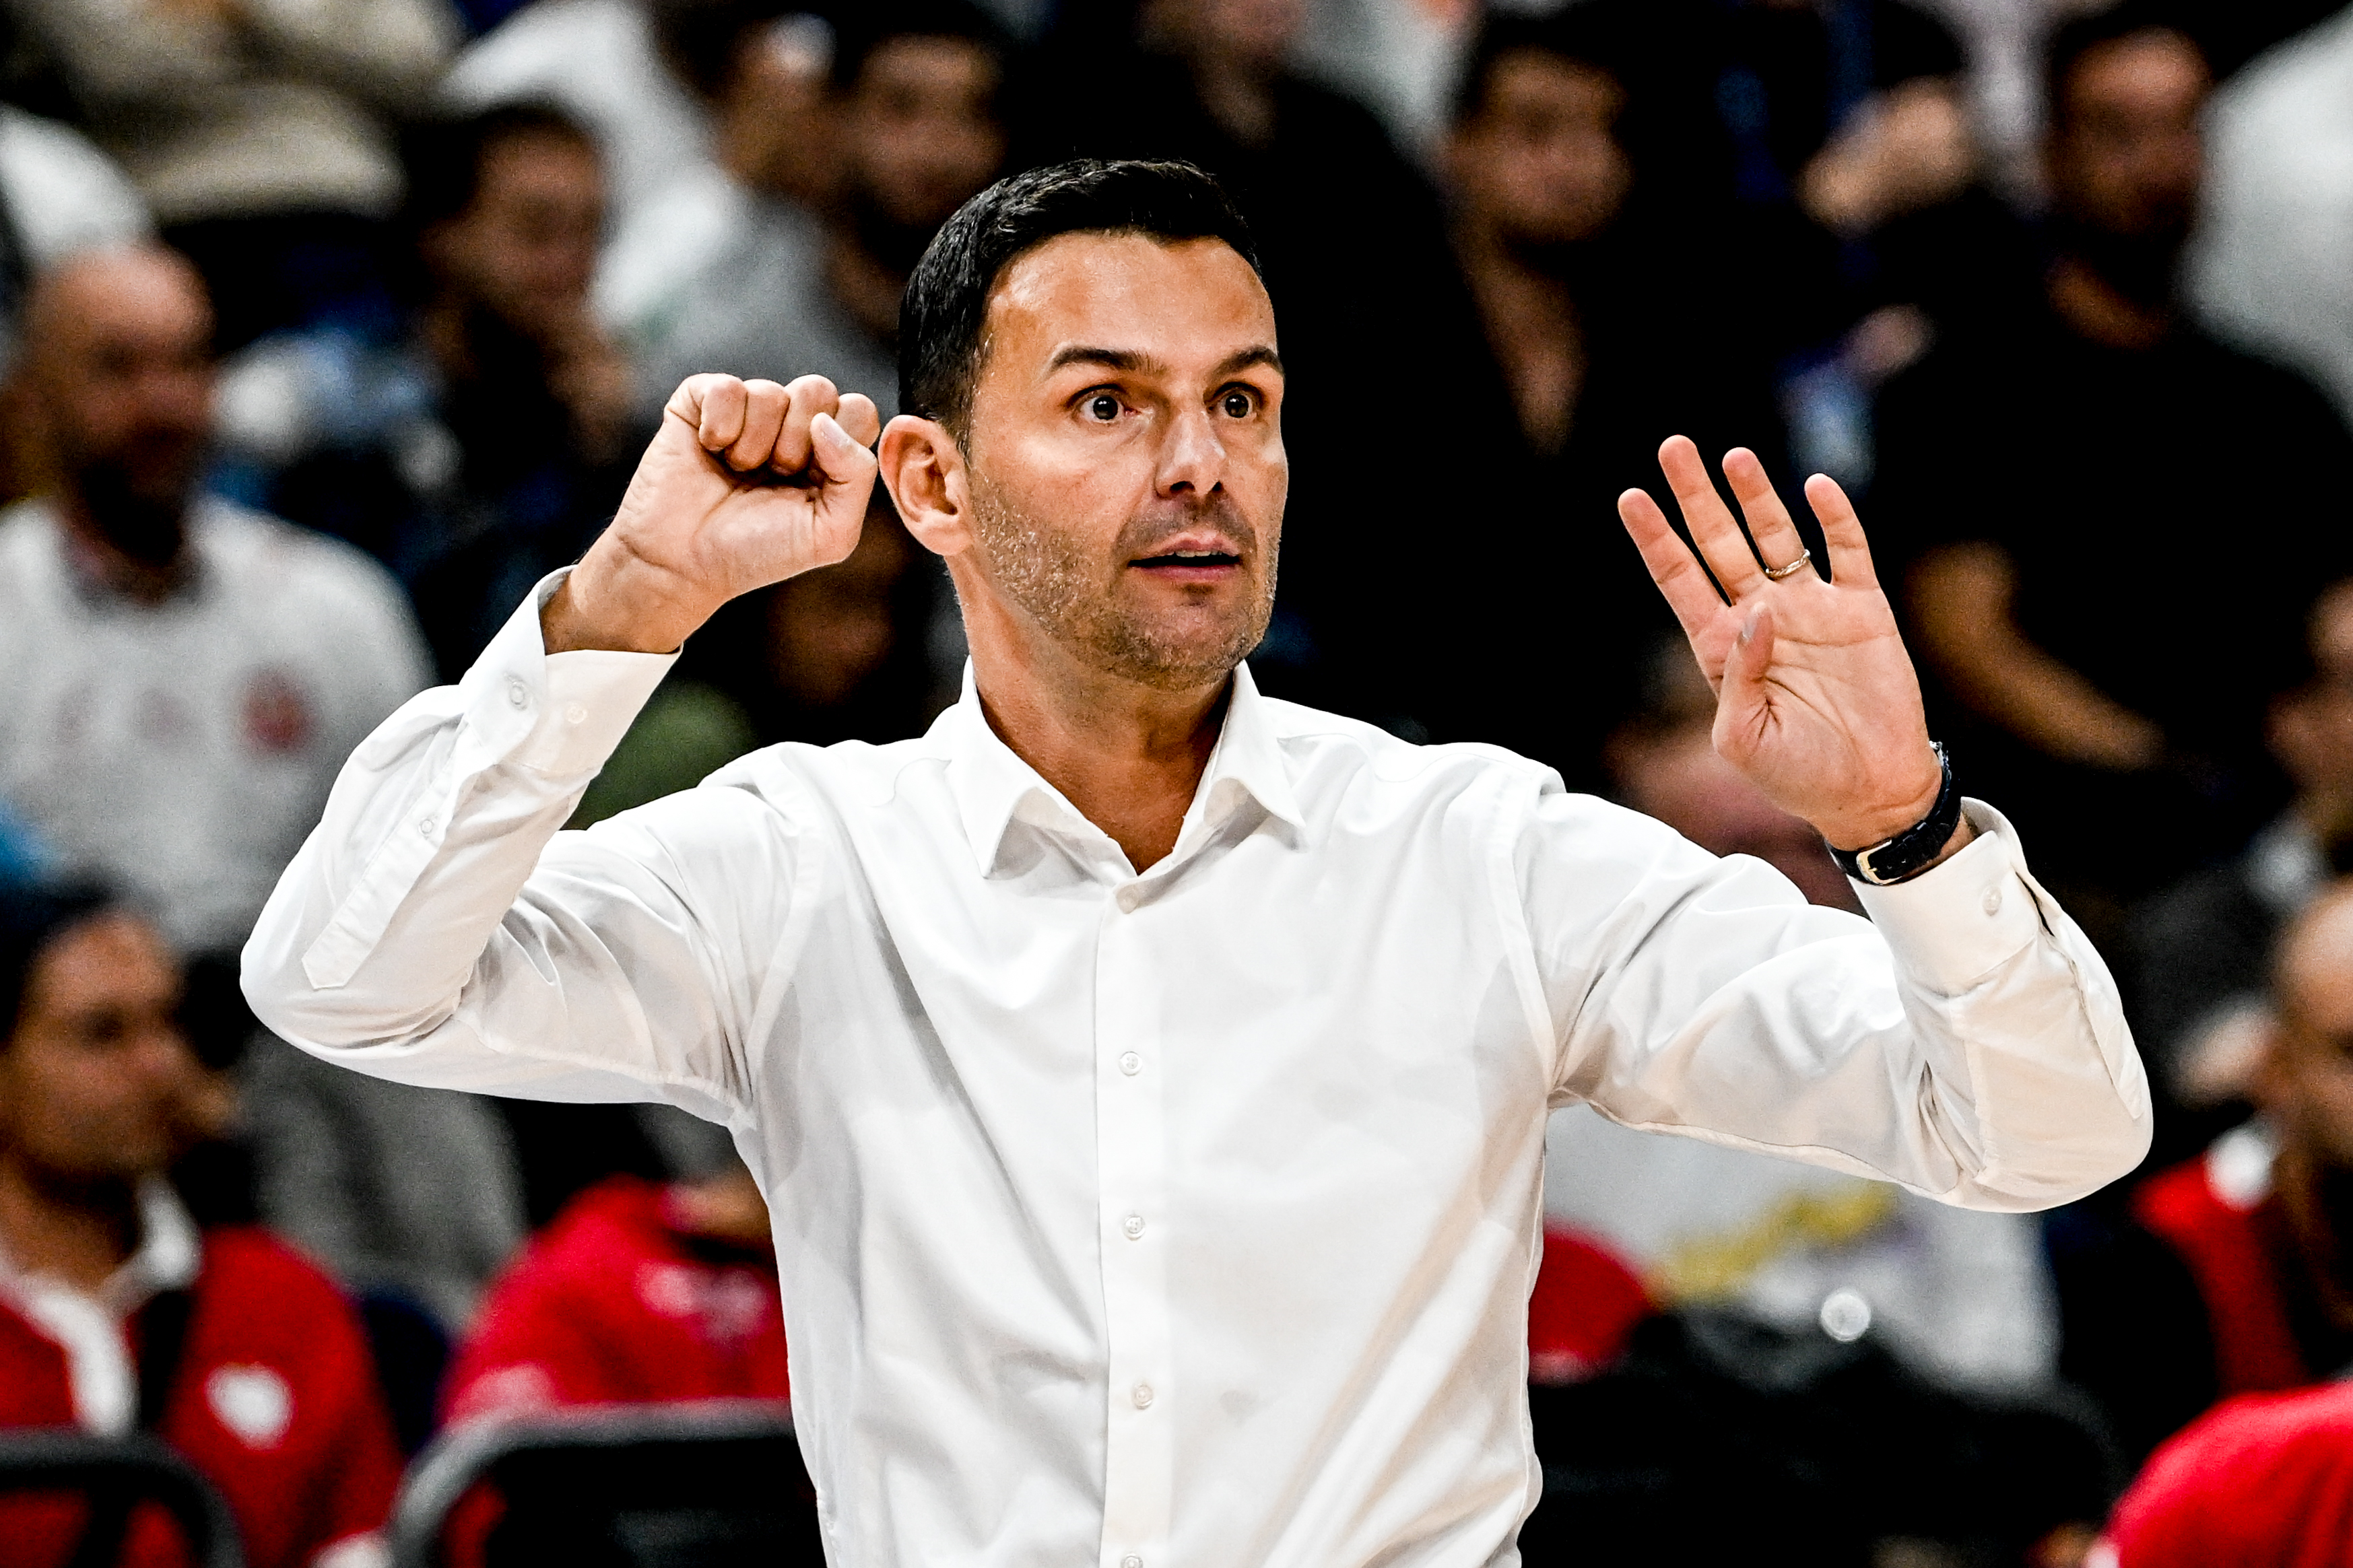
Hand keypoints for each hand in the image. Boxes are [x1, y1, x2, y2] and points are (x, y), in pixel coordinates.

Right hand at [545, 374, 881, 653]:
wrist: (684, 563)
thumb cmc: (758, 552)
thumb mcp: (830, 533)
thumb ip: (856, 476)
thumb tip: (826, 420)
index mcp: (828, 449)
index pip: (858, 410)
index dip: (841, 441)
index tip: (813, 479)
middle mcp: (789, 421)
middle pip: (818, 390)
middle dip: (795, 445)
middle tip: (772, 478)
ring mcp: (745, 408)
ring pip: (770, 392)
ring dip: (754, 446)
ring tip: (737, 473)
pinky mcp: (700, 400)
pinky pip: (726, 388)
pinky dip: (720, 427)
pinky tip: (710, 451)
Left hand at [1618, 438, 1955, 852]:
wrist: (1870, 792)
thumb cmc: (1796, 775)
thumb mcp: (1741, 740)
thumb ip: (1736, 676)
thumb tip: (1753, 611)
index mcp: (1720, 646)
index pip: (1679, 579)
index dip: (1655, 539)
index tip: (1631, 497)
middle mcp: (1761, 615)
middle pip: (1720, 542)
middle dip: (1696, 497)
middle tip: (1673, 447)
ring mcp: (1812, 607)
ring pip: (1777, 537)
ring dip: (1757, 496)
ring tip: (1733, 456)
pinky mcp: (1863, 609)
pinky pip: (1848, 551)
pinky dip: (1835, 518)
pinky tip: (1817, 487)